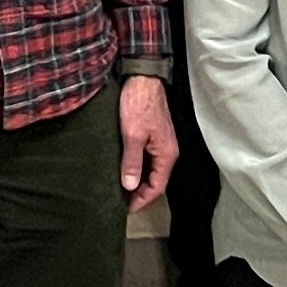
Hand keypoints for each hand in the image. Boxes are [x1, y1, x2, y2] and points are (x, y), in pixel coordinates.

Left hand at [116, 77, 177, 210]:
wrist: (142, 77)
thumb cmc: (138, 104)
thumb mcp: (132, 135)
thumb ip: (132, 162)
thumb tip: (129, 186)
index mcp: (166, 154)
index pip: (157, 186)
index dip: (142, 200)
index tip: (126, 208)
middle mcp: (167, 150)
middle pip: (155, 180)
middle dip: (140, 193)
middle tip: (121, 202)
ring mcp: (160, 142)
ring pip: (150, 169)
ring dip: (138, 180)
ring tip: (119, 189)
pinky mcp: (152, 134)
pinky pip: (146, 158)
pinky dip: (136, 167)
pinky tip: (123, 168)